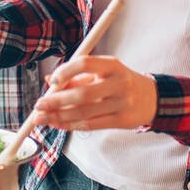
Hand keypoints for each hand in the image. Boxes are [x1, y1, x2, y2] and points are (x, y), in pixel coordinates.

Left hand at [29, 55, 157, 130]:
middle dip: (56, 101)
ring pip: (85, 112)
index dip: (66, 71)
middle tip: (38, 106)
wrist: (151, 98)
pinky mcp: (122, 120)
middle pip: (82, 93)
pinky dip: (71, 125)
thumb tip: (49, 81)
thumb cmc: (119, 81)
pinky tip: (58, 124)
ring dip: (59, 117)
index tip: (52, 81)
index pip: (85, 63)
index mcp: (112, 65)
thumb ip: (77, 76)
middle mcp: (118, 83)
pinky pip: (92, 125)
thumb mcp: (103, 72)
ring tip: (42, 118)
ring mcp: (122, 103)